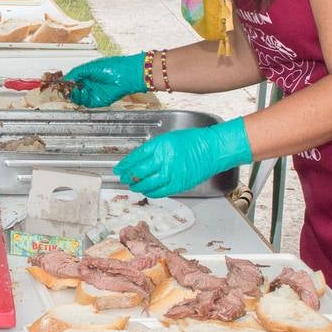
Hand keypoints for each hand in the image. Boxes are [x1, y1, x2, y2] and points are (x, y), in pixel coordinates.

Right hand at [63, 53, 145, 107]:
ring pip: (77, 97)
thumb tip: (65, 78)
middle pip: (73, 90)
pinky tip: (81, 92)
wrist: (125, 75)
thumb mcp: (89, 67)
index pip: (72, 80)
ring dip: (73, 94)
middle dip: (67, 89)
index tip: (60, 82)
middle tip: (64, 88)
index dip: (66, 82)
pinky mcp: (98, 101)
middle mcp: (89, 84)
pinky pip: (85, 102)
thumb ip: (76, 72)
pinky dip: (81, 98)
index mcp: (87, 75)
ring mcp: (93, 93)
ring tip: (72, 90)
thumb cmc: (112, 67)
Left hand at [114, 118, 250, 198]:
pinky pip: (160, 192)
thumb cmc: (193, 141)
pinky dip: (151, 193)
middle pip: (139, 171)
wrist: (212, 149)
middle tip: (123, 178)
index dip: (125, 164)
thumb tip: (138, 161)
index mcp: (160, 145)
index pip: (136, 157)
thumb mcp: (168, 139)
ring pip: (148, 184)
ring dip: (138, 186)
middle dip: (128, 176)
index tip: (119, 168)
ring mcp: (172, 173)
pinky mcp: (179, 184)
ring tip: (133, 186)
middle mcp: (164, 159)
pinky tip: (146, 191)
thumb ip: (153, 149)